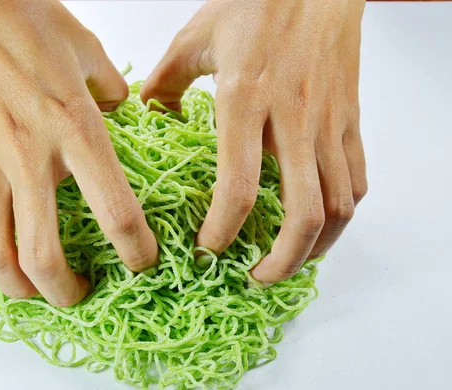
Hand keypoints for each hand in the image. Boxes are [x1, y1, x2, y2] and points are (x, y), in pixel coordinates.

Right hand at [0, 0, 157, 305]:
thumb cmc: (23, 20)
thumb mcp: (88, 51)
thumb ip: (114, 90)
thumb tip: (122, 111)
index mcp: (75, 129)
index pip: (114, 211)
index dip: (135, 249)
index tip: (142, 261)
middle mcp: (28, 156)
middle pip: (44, 256)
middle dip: (67, 291)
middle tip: (81, 293)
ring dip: (19, 287)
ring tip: (36, 288)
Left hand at [141, 0, 367, 284]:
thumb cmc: (257, 1)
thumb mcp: (196, 37)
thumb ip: (165, 82)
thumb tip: (151, 115)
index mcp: (244, 98)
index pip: (237, 186)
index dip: (222, 230)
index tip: (208, 248)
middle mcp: (292, 117)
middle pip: (302, 213)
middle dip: (280, 260)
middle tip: (255, 276)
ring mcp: (328, 121)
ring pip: (338, 205)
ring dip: (315, 247)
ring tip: (289, 262)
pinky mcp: (350, 119)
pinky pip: (357, 179)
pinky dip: (342, 212)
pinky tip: (321, 222)